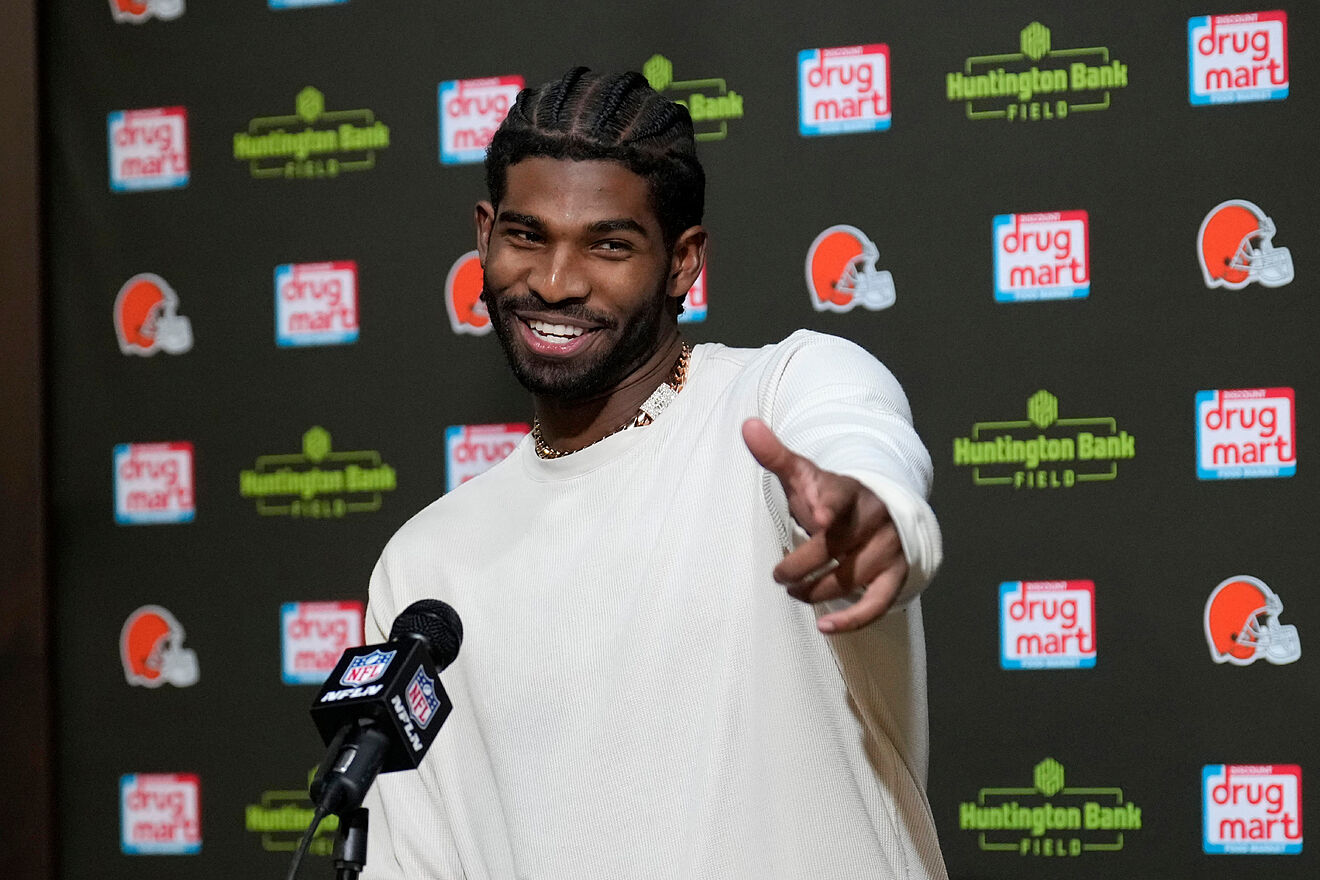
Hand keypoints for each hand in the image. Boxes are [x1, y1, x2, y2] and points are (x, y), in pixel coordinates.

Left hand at [742, 418, 906, 633]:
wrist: (879, 509)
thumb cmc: (832, 495)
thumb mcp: (805, 475)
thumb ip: (775, 454)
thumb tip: (747, 425)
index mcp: (850, 490)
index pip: (840, 494)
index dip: (829, 503)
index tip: (818, 514)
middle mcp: (874, 518)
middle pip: (836, 545)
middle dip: (802, 563)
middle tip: (778, 575)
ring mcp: (888, 549)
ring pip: (852, 576)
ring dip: (817, 590)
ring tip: (794, 591)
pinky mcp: (895, 576)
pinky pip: (878, 603)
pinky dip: (853, 619)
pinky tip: (826, 628)